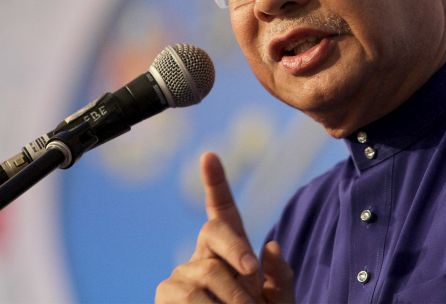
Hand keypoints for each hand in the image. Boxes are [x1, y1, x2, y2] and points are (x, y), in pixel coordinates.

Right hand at [155, 152, 293, 302]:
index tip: (209, 155)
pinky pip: (187, 297)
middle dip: (237, 256)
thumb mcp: (279, 302)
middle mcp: (203, 256)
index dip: (216, 182)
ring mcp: (181, 275)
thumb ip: (280, 277)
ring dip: (231, 301)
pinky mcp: (164, 296)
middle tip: (253, 299)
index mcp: (232, 251)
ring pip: (204, 273)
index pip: (223, 211)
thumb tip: (268, 244)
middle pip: (213, 231)